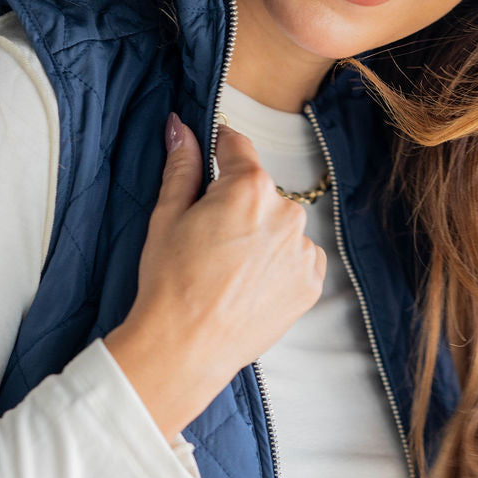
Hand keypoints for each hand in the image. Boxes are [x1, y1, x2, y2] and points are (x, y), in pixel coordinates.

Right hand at [104, 115, 325, 440]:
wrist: (185, 349)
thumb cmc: (170, 285)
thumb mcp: (167, 217)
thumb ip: (181, 167)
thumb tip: (181, 128)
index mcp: (250, 188)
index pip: (237, 148)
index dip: (219, 152)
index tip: (211, 162)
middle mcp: (286, 213)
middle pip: (261, 193)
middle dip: (239, 207)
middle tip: (210, 242)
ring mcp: (303, 251)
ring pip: (281, 228)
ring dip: (262, 238)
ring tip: (229, 272)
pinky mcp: (310, 284)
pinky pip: (297, 260)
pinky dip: (278, 267)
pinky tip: (249, 286)